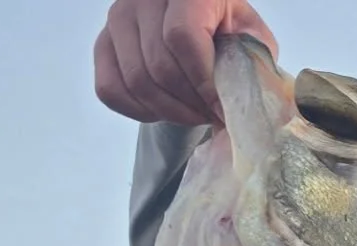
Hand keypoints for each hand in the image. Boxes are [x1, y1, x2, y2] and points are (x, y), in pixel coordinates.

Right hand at [94, 0, 277, 126]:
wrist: (199, 27)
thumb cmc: (228, 33)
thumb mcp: (251, 38)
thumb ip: (252, 59)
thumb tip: (247, 97)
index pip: (182, 36)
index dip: (203, 82)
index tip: (221, 108)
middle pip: (159, 65)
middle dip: (190, 103)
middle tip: (211, 117)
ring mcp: (119, 17)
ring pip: (137, 81)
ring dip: (170, 112)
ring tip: (195, 115)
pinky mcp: (103, 43)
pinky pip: (111, 89)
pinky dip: (140, 111)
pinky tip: (165, 110)